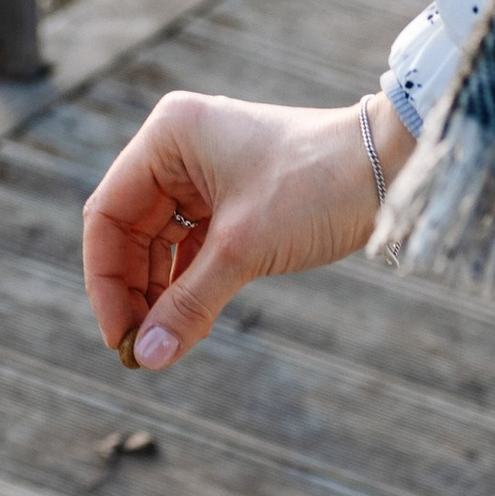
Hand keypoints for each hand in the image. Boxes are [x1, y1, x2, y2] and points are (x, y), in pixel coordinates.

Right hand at [80, 90, 410, 371]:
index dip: (106, 282)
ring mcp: (203, 174)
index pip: (107, 215)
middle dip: (134, 294)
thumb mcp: (244, 249)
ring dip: (161, 296)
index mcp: (167, 137)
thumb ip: (190, 303)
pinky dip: (189, 287)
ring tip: (169, 343)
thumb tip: (149, 358)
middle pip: (128, 234)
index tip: (119, 336)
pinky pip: (191, 250)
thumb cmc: (316, 187)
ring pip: (159, 246)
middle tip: (143, 351)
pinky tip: (191, 324)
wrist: (389, 168)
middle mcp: (176, 149)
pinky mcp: (229, 200)